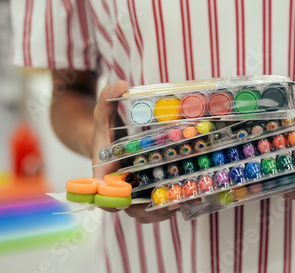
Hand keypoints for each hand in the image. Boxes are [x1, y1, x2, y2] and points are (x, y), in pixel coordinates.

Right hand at [91, 80, 176, 222]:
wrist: (107, 140)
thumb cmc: (104, 130)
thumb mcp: (103, 114)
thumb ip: (107, 100)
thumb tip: (120, 84)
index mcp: (104, 174)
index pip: (104, 196)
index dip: (114, 202)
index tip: (128, 201)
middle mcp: (118, 188)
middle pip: (132, 209)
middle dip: (152, 210)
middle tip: (173, 203)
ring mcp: (133, 192)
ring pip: (147, 211)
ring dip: (165, 210)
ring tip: (186, 201)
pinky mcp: (145, 190)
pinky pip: (156, 203)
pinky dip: (171, 203)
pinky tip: (190, 195)